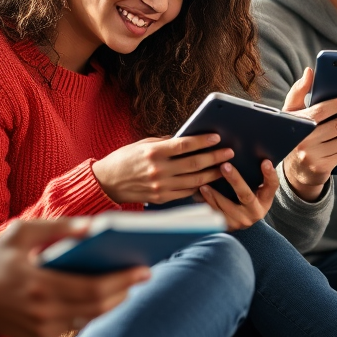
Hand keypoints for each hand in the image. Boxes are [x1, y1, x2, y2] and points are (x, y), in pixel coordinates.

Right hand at [0, 219, 149, 336]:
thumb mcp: (21, 233)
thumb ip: (58, 227)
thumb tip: (94, 227)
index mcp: (38, 285)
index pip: (93, 289)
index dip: (122, 280)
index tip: (144, 269)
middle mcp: (41, 313)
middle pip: (98, 306)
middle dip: (125, 289)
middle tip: (144, 272)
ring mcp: (40, 330)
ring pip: (89, 317)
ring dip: (113, 300)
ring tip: (129, 280)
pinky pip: (75, 324)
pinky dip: (93, 309)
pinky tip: (106, 292)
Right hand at [92, 134, 235, 203]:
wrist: (106, 183)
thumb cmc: (125, 159)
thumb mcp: (143, 144)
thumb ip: (165, 142)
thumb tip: (187, 138)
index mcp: (154, 152)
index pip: (185, 145)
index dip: (203, 141)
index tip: (217, 137)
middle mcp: (158, 170)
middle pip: (194, 163)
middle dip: (215, 157)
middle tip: (230, 152)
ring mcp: (160, 186)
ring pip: (194, 181)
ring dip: (212, 174)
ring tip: (225, 168)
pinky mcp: (161, 199)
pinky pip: (186, 193)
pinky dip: (200, 188)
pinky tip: (210, 182)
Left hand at [198, 158, 278, 229]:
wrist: (244, 220)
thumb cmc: (253, 198)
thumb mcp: (262, 190)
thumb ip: (263, 176)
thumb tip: (264, 159)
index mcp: (265, 201)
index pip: (271, 186)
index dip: (269, 174)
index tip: (265, 161)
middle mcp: (254, 213)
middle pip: (245, 195)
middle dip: (235, 180)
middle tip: (224, 166)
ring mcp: (240, 221)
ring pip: (226, 207)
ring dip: (214, 195)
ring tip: (204, 184)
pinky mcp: (227, 226)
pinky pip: (215, 215)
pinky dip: (206, 204)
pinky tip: (199, 195)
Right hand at [279, 68, 336, 201]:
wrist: (294, 170)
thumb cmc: (297, 134)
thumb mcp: (291, 113)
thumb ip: (299, 91)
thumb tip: (310, 72)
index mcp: (297, 123)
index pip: (321, 111)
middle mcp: (303, 140)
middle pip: (336, 127)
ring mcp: (312, 155)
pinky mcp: (322, 168)